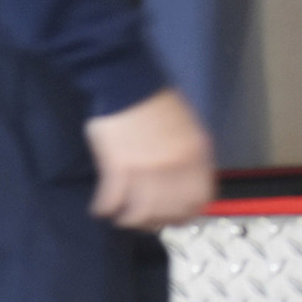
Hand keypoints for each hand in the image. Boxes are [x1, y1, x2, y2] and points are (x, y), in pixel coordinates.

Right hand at [85, 86, 214, 229]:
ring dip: (128, 219)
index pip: (200, 199)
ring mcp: (146, 168)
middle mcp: (176, 165)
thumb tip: (183, 185)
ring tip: (120, 215)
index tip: (173, 217)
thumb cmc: (155, 101)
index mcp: (196, 153)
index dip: (186, 213)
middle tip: (143, 219)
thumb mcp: (187, 127)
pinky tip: (101, 206)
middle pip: (170, 213)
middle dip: (155, 220)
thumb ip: (189, 158)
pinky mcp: (118, 167)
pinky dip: (105, 208)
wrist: (126, 80)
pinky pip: (111, 202)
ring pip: (140, 214)